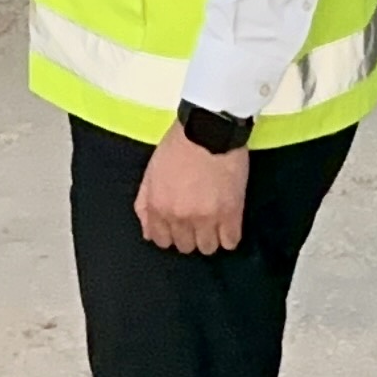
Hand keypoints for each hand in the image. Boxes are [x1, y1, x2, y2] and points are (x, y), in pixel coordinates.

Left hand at [134, 126, 248, 254]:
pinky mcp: (231, 213)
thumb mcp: (151, 172)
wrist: (208, 128)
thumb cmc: (178, 145)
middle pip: (185, 246)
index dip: (171, 233)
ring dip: (211, 237)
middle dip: (190, 234)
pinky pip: (230, 241)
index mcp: (158, 207)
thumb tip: (149, 233)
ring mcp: (206, 218)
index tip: (179, 225)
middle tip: (198, 218)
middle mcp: (179, 217)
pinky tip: (229, 222)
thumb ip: (145, 203)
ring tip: (215, 221)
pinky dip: (229, 235)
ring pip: (208, 248)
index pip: (161, 241)